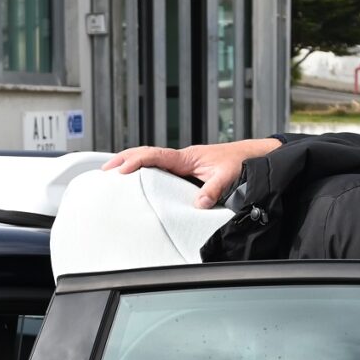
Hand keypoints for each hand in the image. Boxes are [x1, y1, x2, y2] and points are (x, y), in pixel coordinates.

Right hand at [101, 137, 283, 208]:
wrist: (255, 157)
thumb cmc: (242, 162)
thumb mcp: (228, 177)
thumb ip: (212, 191)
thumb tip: (198, 204)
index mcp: (187, 157)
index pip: (155, 156)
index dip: (136, 161)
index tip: (121, 171)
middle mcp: (182, 159)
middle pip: (146, 155)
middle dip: (124, 160)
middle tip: (105, 170)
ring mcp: (183, 164)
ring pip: (151, 160)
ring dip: (132, 164)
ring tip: (113, 174)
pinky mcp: (187, 171)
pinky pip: (160, 169)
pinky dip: (144, 171)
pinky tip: (138, 180)